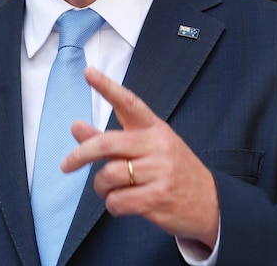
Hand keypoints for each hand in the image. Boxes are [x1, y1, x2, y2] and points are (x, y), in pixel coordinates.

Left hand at [61, 67, 219, 249]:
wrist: (210, 202)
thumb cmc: (171, 171)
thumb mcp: (146, 148)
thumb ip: (109, 139)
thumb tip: (75, 126)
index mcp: (154, 128)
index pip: (128, 102)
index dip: (107, 87)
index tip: (88, 71)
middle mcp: (157, 145)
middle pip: (107, 143)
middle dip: (80, 155)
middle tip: (66, 165)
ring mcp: (160, 171)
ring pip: (108, 175)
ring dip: (100, 187)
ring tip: (109, 189)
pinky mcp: (158, 197)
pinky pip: (117, 200)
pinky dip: (112, 204)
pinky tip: (121, 202)